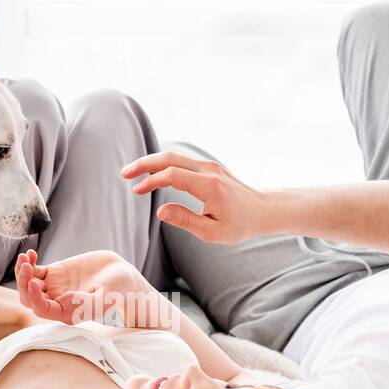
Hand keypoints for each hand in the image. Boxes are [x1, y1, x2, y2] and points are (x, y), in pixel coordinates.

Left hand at [13, 248, 163, 327]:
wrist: (123, 276)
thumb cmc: (119, 291)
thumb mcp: (107, 297)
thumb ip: (87, 303)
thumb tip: (63, 301)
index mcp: (67, 313)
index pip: (42, 309)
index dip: (34, 298)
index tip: (33, 283)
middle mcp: (57, 303)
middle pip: (29, 297)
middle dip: (24, 283)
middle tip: (27, 266)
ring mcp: (54, 287)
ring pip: (29, 283)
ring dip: (23, 272)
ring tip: (25, 257)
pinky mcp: (54, 273)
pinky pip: (35, 270)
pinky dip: (29, 263)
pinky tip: (31, 253)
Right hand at [121, 150, 268, 243]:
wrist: (263, 210)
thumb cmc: (240, 224)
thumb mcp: (213, 232)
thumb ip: (185, 221)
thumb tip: (160, 212)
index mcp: (209, 186)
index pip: (172, 176)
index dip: (150, 181)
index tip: (136, 191)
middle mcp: (208, 170)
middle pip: (169, 158)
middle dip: (144, 164)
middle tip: (124, 173)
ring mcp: (210, 166)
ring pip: (175, 156)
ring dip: (152, 162)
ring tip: (134, 173)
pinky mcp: (209, 168)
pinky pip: (183, 161)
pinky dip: (164, 164)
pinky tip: (153, 173)